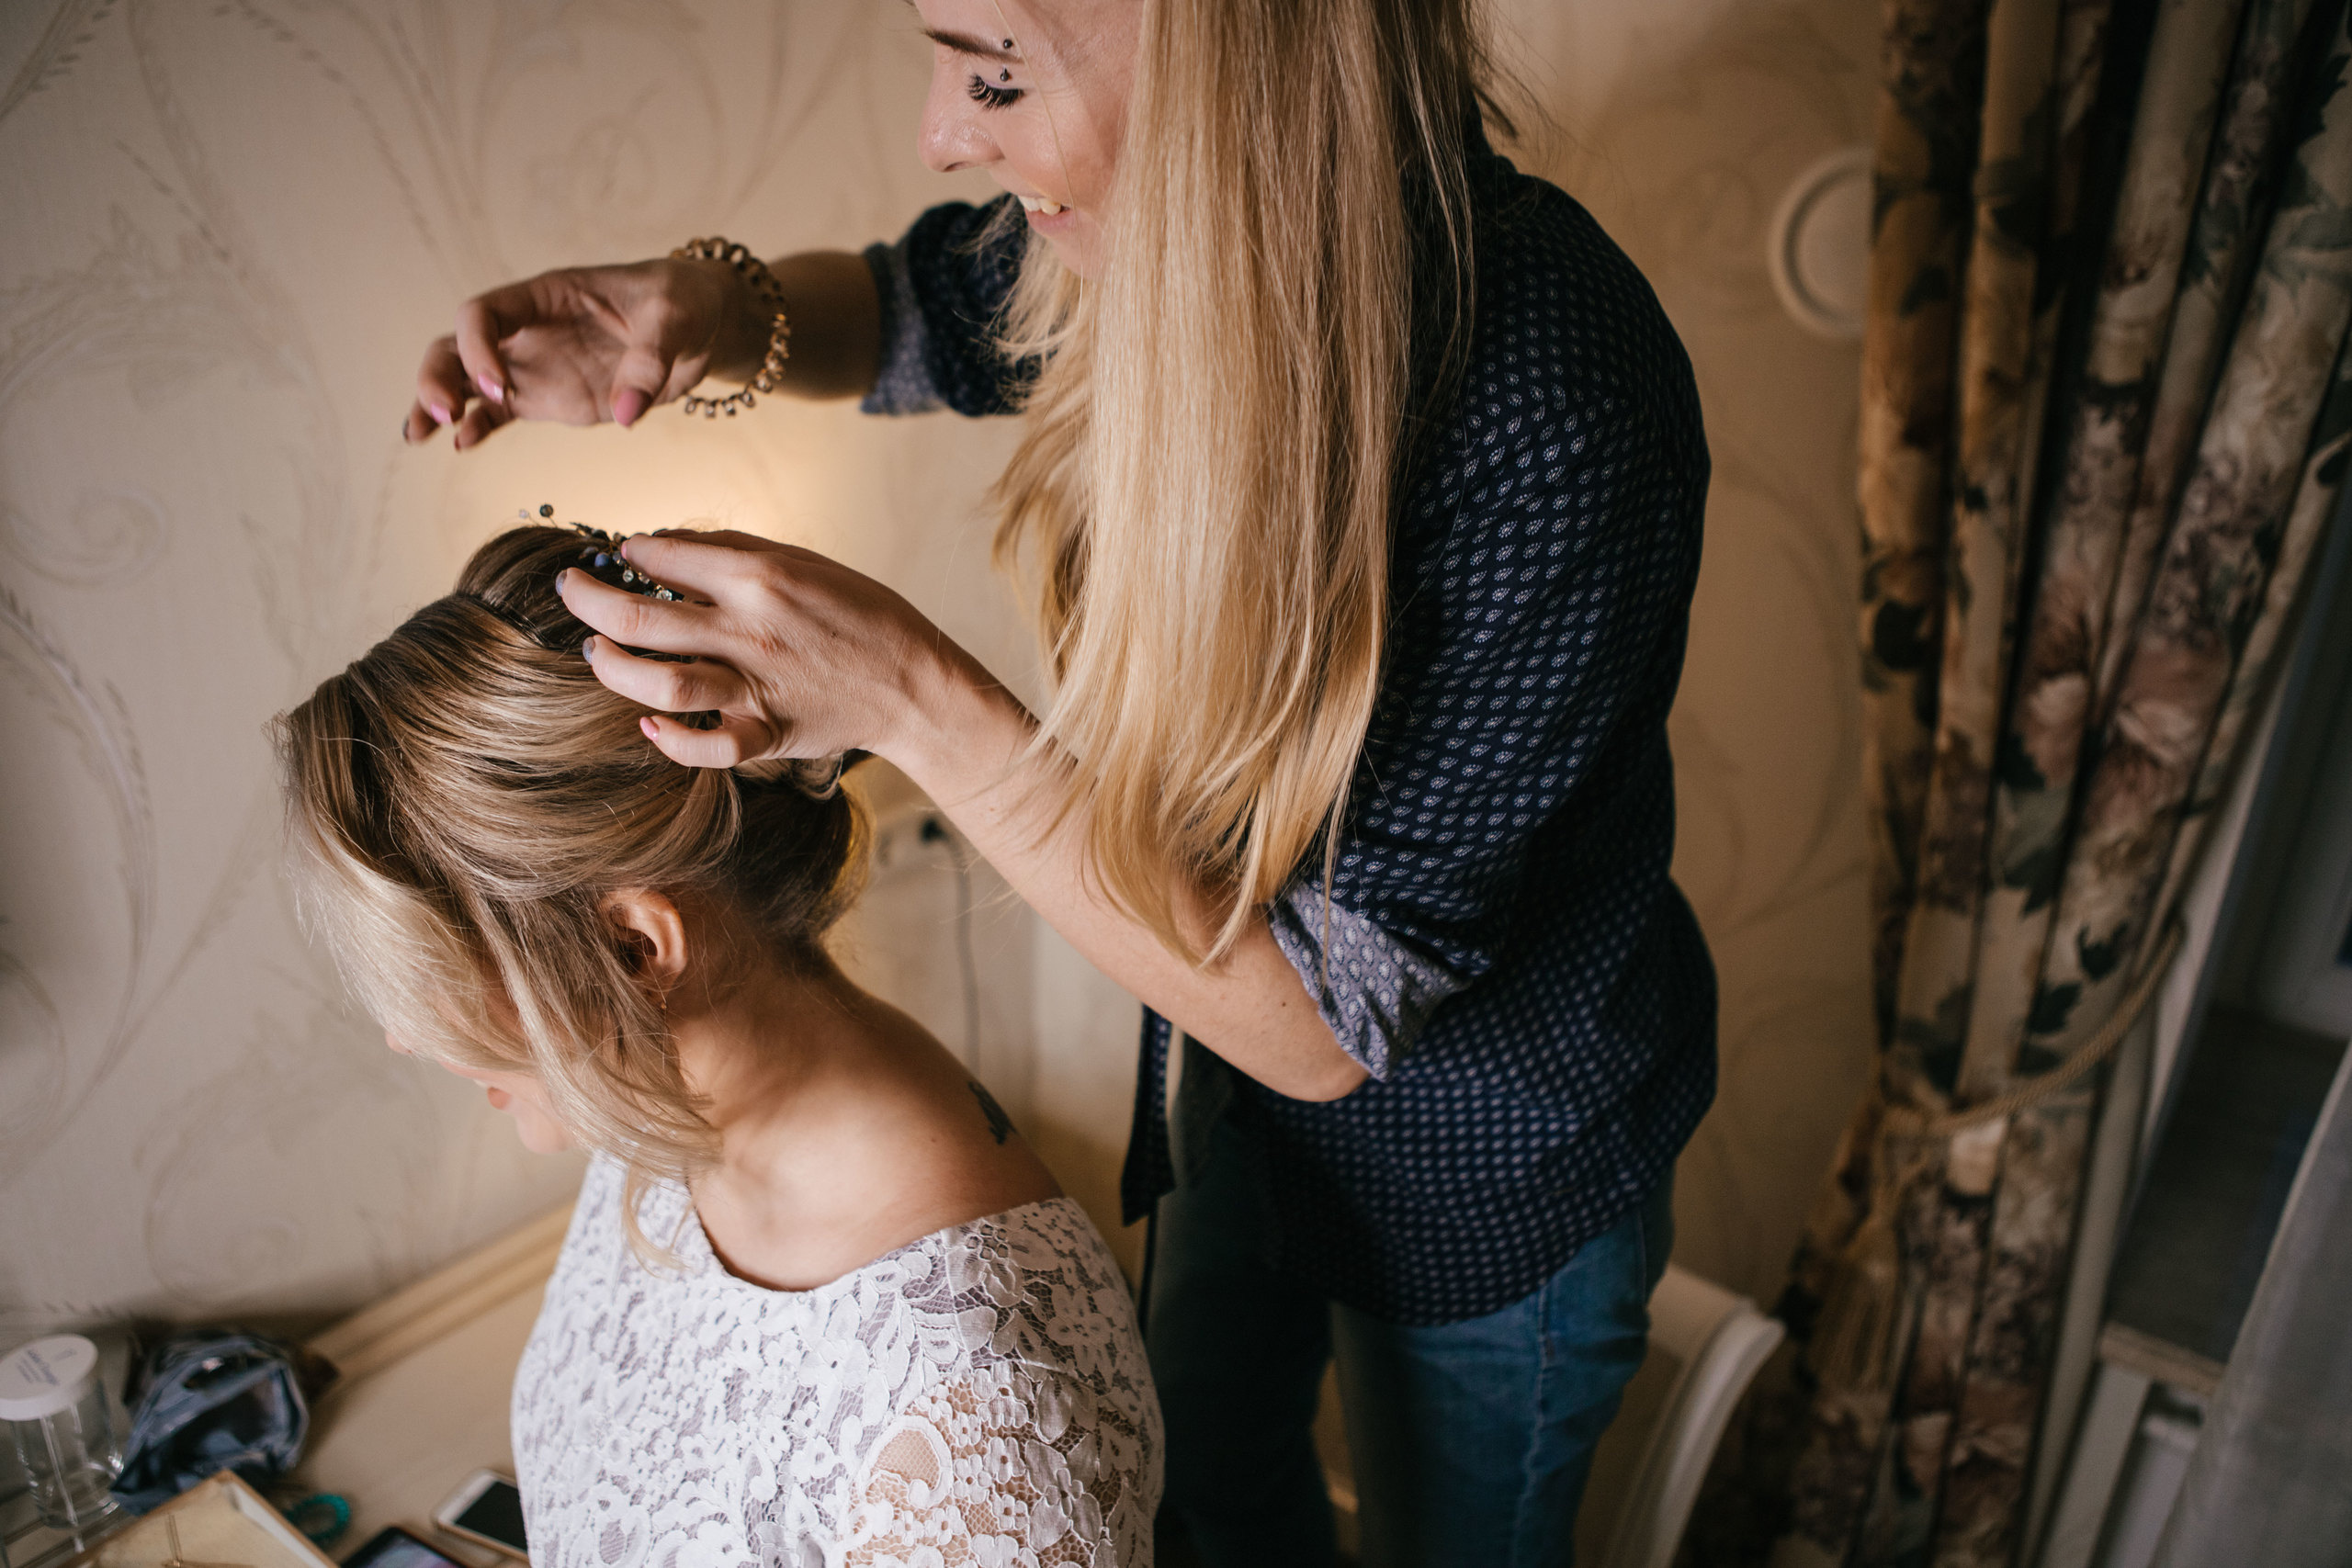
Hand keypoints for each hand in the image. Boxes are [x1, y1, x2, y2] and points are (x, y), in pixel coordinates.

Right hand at [403, 259, 761, 448]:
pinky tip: (461, 444)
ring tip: (418, 435)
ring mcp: (535, 366)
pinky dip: (477, 426)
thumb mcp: (676, 319)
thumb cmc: (685, 304)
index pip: (485, 312)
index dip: (478, 347)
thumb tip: (627, 413)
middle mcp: (529, 330)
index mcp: (547, 296)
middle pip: (458, 346)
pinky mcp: (549, 398)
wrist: (703, 327)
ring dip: (438, 404)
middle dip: (438, 376)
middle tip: (439, 413)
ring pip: (467, 382)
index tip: (500, 386)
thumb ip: (650, 359)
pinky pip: (500, 412)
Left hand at [558, 529, 972, 766]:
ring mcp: (754, 687)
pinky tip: (649, 722)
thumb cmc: (861, 614)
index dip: (629, 552)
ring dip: (611, 667)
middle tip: (569, 591)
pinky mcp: (765, 733)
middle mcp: (748, 631)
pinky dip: (669, 739)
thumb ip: (733, 550)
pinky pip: (704, 747)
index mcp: (760, 577)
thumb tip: (664, 544)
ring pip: (656, 684)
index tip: (622, 555)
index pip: (662, 557)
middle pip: (636, 618)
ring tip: (597, 652)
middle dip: (586, 600)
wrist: (914, 681)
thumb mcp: (804, 561)